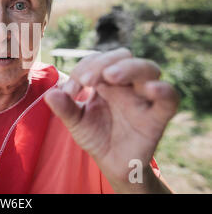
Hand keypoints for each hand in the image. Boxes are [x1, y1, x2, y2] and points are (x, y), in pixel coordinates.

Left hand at [44, 48, 178, 191]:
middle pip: (123, 56)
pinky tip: (151, 89)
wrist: (112, 164)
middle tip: (87, 80)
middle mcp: (127, 83)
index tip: (70, 91)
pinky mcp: (158, 116)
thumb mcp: (76, 123)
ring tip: (111, 76)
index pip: (97, 60)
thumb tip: (49, 94)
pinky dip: (164, 91)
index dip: (83, 68)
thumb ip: (64, 108)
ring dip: (129, 68)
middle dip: (103, 62)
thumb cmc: (96, 136)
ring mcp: (144, 97)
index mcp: (106, 80)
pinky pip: (170, 98)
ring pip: (148, 69)